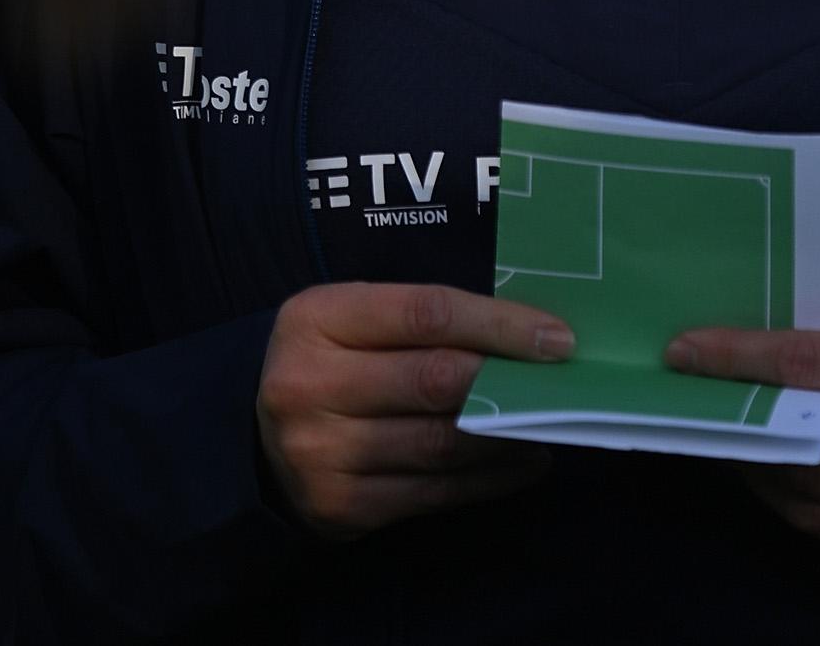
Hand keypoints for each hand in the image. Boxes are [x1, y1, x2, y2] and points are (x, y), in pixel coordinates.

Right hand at [256, 282, 569, 537]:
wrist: (255, 439)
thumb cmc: (329, 362)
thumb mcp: (353, 320)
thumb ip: (423, 321)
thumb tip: (527, 335)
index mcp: (317, 318)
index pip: (426, 313)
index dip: (498, 325)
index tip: (557, 338)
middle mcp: (310, 385)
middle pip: (435, 380)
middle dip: (511, 380)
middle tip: (564, 382)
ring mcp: (321, 454)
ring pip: (440, 443)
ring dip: (509, 434)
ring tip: (551, 423)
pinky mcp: (340, 507)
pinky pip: (433, 493)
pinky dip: (488, 480)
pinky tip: (522, 463)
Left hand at [663, 323, 819, 559]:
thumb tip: (738, 357)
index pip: (809, 366)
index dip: (739, 360)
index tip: (685, 351)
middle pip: (801, 431)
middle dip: (735, 412)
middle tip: (688, 395)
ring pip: (801, 481)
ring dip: (746, 457)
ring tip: (716, 430)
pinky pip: (814, 519)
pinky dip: (774, 493)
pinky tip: (756, 469)